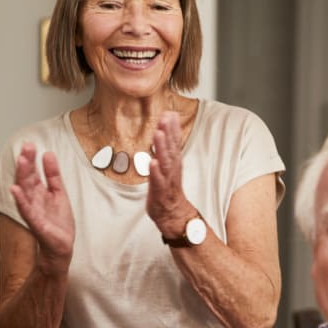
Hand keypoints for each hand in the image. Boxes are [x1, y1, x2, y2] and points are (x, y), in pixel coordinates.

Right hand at [10, 142, 74, 269]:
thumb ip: (53, 175)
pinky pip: (26, 211)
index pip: (33, 172)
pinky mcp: (36, 224)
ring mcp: (33, 211)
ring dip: (22, 176)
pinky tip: (15, 190)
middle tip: (26, 147)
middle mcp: (33, 200)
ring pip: (25, 191)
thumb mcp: (59, 194)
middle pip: (27, 178)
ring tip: (21, 161)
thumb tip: (48, 154)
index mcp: (39, 192)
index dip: (31, 159)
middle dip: (26, 163)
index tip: (30, 144)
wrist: (60, 249)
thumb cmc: (58, 224)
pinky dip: (21, 200)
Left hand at [147, 110, 195, 236]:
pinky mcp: (161, 192)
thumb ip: (167, 147)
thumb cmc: (168, 189)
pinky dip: (156, 172)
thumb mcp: (168, 166)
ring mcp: (167, 180)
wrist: (173, 214)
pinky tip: (152, 162)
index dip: (172, 127)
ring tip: (158, 135)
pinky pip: (158, 181)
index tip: (170, 112)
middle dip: (168, 133)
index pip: (174, 141)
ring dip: (162, 148)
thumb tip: (164, 128)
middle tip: (165, 118)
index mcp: (173, 162)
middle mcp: (172, 169)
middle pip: (171, 148)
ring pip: (165, 162)